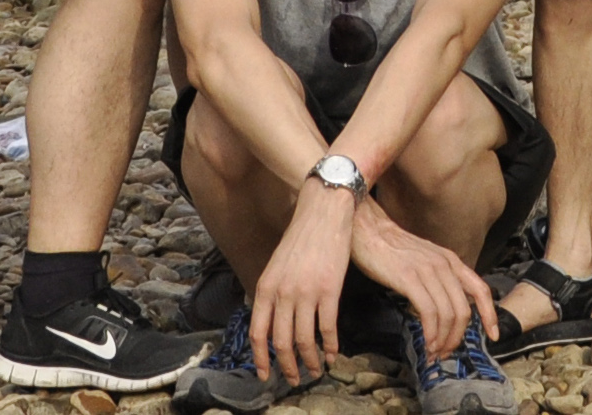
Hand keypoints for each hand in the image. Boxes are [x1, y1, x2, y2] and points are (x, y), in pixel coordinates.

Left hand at [253, 189, 359, 382]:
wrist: (323, 212)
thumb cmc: (301, 237)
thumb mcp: (276, 266)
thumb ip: (272, 294)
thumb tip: (272, 324)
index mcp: (265, 287)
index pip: (258, 333)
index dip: (261, 359)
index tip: (265, 375)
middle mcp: (282, 293)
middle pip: (281, 343)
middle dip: (287, 367)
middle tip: (295, 379)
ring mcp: (306, 292)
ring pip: (305, 341)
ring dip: (311, 361)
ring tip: (316, 370)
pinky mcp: (330, 290)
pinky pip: (328, 328)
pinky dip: (331, 347)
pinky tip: (334, 355)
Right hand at [347, 204, 495, 361]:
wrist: (369, 231)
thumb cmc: (394, 249)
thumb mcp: (426, 260)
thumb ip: (440, 279)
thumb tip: (447, 308)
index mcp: (451, 260)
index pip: (480, 289)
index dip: (490, 314)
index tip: (493, 334)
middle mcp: (444, 265)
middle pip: (464, 310)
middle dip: (457, 337)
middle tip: (446, 352)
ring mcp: (428, 270)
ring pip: (448, 314)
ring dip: (443, 339)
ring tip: (434, 351)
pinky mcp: (409, 278)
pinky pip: (428, 311)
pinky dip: (431, 331)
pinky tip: (427, 340)